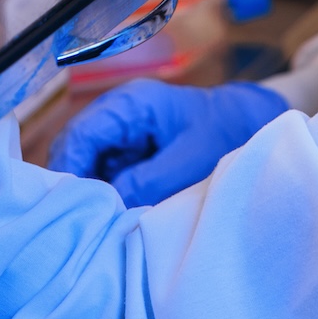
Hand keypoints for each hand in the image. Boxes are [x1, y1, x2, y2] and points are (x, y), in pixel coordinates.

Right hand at [47, 79, 287, 207]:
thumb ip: (147, 180)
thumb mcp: (188, 161)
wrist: (247, 126)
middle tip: (81, 213)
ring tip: (97, 214)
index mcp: (131, 104)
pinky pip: (103, 169)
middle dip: (75, 179)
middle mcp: (119, 113)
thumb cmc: (222, 133)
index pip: (81, 133)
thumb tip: (110, 201)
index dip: (70, 167)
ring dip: (89, 186)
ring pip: (86, 160)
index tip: (72, 202)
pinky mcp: (128, 149)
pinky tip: (110, 208)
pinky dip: (103, 188)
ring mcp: (122, 131)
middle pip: (75, 146)